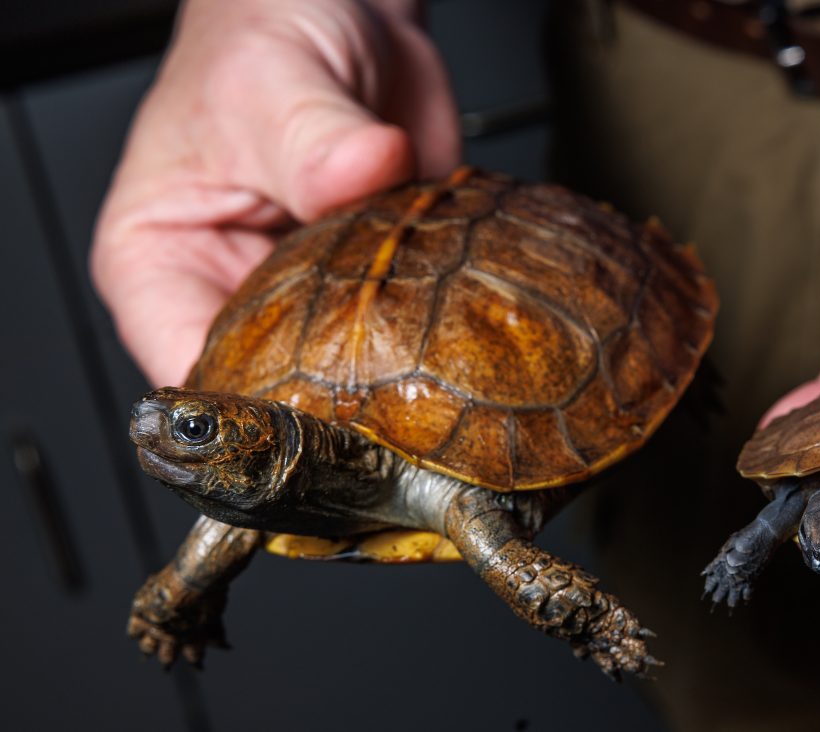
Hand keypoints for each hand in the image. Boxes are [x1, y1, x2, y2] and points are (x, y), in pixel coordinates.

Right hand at [91, 0, 459, 387]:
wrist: (346, 7)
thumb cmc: (262, 30)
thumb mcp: (271, 79)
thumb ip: (313, 140)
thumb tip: (362, 171)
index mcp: (161, 265)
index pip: (191, 374)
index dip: (253, 410)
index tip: (318, 413)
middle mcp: (231, 288)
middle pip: (277, 386)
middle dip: (338, 393)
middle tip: (394, 388)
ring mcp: (310, 289)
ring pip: (351, 363)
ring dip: (396, 358)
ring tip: (434, 346)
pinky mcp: (375, 276)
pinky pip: (408, 322)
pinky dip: (435, 322)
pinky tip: (459, 310)